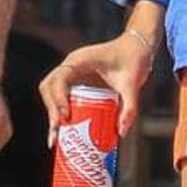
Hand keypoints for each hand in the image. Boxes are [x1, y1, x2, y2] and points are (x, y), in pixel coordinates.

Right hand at [37, 32, 154, 144]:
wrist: (137, 48)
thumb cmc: (133, 59)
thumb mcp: (132, 83)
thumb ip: (130, 107)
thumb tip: (121, 133)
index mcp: (79, 60)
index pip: (60, 78)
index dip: (58, 98)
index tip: (66, 117)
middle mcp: (71, 66)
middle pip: (49, 88)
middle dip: (51, 111)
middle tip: (57, 133)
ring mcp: (72, 74)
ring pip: (51, 93)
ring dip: (52, 114)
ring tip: (55, 138)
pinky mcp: (76, 82)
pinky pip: (61, 97)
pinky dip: (59, 114)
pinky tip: (63, 132)